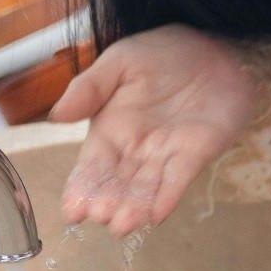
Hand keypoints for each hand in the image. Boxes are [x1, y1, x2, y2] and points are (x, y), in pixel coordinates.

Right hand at [48, 23, 261, 235]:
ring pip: (147, 187)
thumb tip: (56, 116)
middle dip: (108, 201)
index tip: (72, 211)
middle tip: (101, 216)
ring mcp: (167, 154)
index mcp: (110, 129)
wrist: (214, 45)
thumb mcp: (120, 62)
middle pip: (118, 183)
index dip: (82, 188)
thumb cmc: (163, 53)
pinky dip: (168, 196)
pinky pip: (180, 179)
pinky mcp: (197, 154)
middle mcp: (135, 149)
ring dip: (135, 207)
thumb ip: (89, 88)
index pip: (92, 166)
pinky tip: (156, 215)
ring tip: (123, 225)